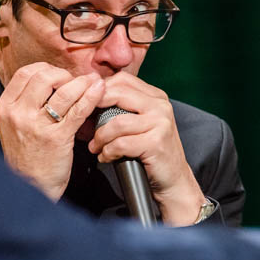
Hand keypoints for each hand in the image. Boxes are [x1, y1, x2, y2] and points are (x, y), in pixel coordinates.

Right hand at [0, 63, 104, 200]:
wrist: (30, 187)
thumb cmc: (27, 157)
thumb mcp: (15, 126)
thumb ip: (27, 103)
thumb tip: (53, 79)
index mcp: (5, 108)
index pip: (25, 73)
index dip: (46, 69)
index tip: (59, 76)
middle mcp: (17, 114)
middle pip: (43, 76)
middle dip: (64, 74)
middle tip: (76, 82)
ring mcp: (36, 125)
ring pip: (63, 91)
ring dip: (82, 83)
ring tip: (94, 83)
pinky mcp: (57, 137)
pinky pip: (77, 109)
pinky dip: (91, 96)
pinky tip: (99, 91)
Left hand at [88, 72, 205, 225]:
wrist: (174, 179)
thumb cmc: (150, 151)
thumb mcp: (141, 123)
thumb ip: (124, 107)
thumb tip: (91, 96)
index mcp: (156, 97)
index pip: (122, 80)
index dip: (100, 90)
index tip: (87, 105)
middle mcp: (160, 106)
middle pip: (117, 94)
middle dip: (95, 108)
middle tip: (85, 124)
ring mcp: (160, 123)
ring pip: (116, 122)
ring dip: (100, 137)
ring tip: (96, 147)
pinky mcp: (156, 142)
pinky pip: (120, 143)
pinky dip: (107, 152)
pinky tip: (106, 157)